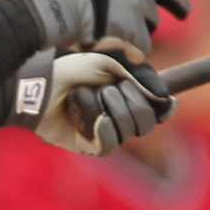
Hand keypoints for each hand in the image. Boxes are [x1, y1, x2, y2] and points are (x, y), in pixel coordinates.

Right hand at [6, 0, 209, 55]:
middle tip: (183, 14)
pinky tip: (106, 43)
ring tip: (106, 27)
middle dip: (181, 6)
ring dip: (136, 30)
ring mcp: (141, 8)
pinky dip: (126, 50)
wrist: (50, 5)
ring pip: (150, 26)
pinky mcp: (135, 35)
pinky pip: (139, 49)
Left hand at [12, 49, 173, 156]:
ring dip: (113, 110)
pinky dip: (104, 129)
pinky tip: (95, 118)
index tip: (164, 101)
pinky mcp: (88, 146)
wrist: (44, 84)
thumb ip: (140, 76)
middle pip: (146, 122)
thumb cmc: (74, 70)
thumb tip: (165, 98)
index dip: (164, 108)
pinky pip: (109, 144)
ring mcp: (105, 133)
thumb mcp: (110, 62)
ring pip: (128, 132)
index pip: (158, 111)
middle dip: (132, 102)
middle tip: (110, 88)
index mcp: (129, 96)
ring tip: (93, 96)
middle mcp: (120, 116)